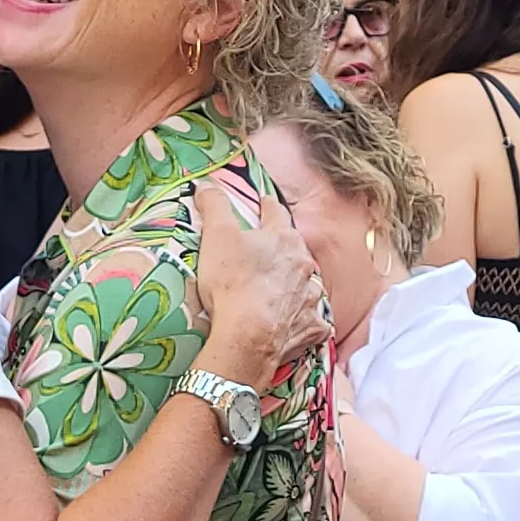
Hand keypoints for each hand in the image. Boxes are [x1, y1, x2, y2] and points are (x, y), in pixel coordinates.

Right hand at [194, 191, 327, 385]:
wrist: (248, 336)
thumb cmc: (232, 282)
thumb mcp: (216, 235)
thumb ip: (214, 206)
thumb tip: (207, 185)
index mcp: (283, 238)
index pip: (276, 214)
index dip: (268, 206)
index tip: (265, 202)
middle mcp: (303, 265)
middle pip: (295, 249)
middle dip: (284, 248)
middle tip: (269, 251)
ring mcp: (309, 297)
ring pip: (307, 284)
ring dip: (297, 284)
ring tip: (282, 290)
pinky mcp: (310, 327)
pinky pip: (312, 322)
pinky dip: (306, 321)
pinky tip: (298, 324)